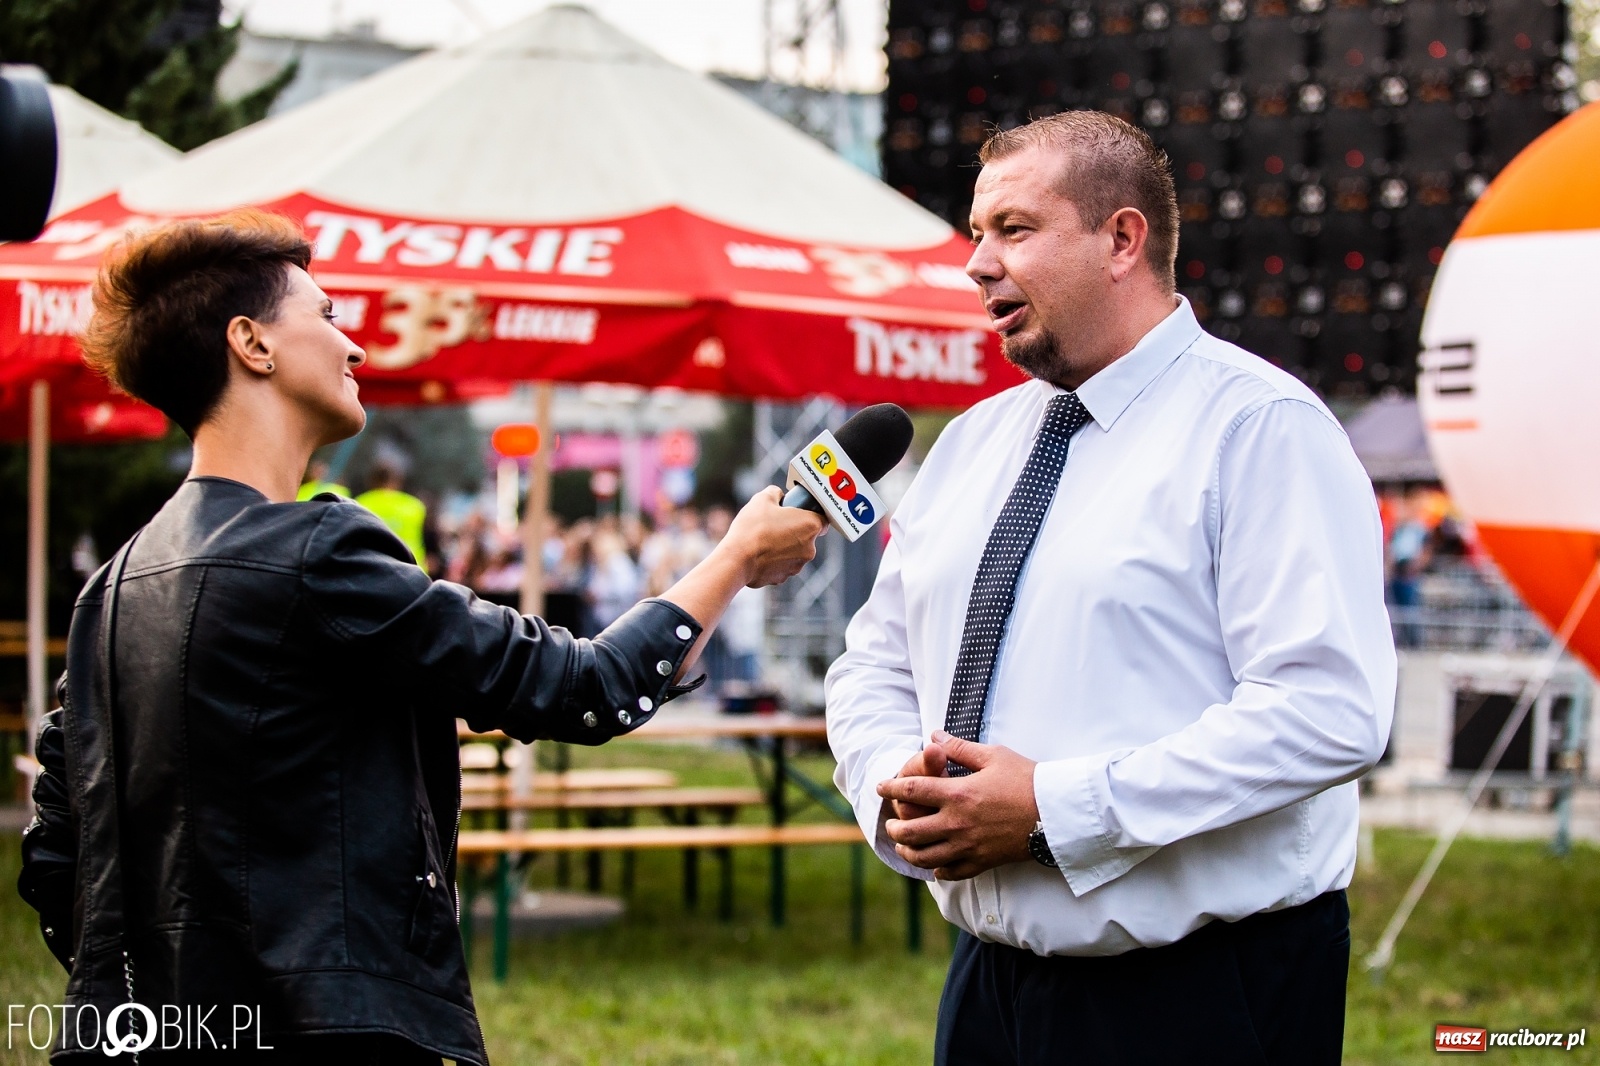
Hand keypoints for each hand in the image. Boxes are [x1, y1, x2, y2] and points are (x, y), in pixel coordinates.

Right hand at [720, 486, 826, 587]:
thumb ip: (775, 493)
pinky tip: (759, 554)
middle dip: (794, 531)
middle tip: (775, 524)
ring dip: (784, 546)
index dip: (810, 514)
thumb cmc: (752, 528)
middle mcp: (810, 548)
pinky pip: (781, 565)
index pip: (823, 519)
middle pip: (807, 536)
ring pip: (794, 552)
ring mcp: (797, 566)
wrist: (737, 559)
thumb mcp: (762, 499)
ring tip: (764, 540)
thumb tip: (778, 495)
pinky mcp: (783, 578)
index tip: (797, 512)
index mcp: (810, 526)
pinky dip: (773, 560)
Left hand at [876, 731, 1038, 880]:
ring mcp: (968, 846)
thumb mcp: (994, 755)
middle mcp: (957, 823)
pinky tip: (935, 865)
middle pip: (910, 830)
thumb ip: (960, 748)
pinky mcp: (982, 862)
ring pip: (925, 857)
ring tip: (904, 845)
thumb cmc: (1027, 779)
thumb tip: (934, 737)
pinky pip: (951, 873)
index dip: (891, 788)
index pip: (911, 791)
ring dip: (908, 851)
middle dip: (894, 827)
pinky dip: (938, 870)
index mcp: (957, 793)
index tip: (881, 786)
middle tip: (890, 823)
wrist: (1057, 812)